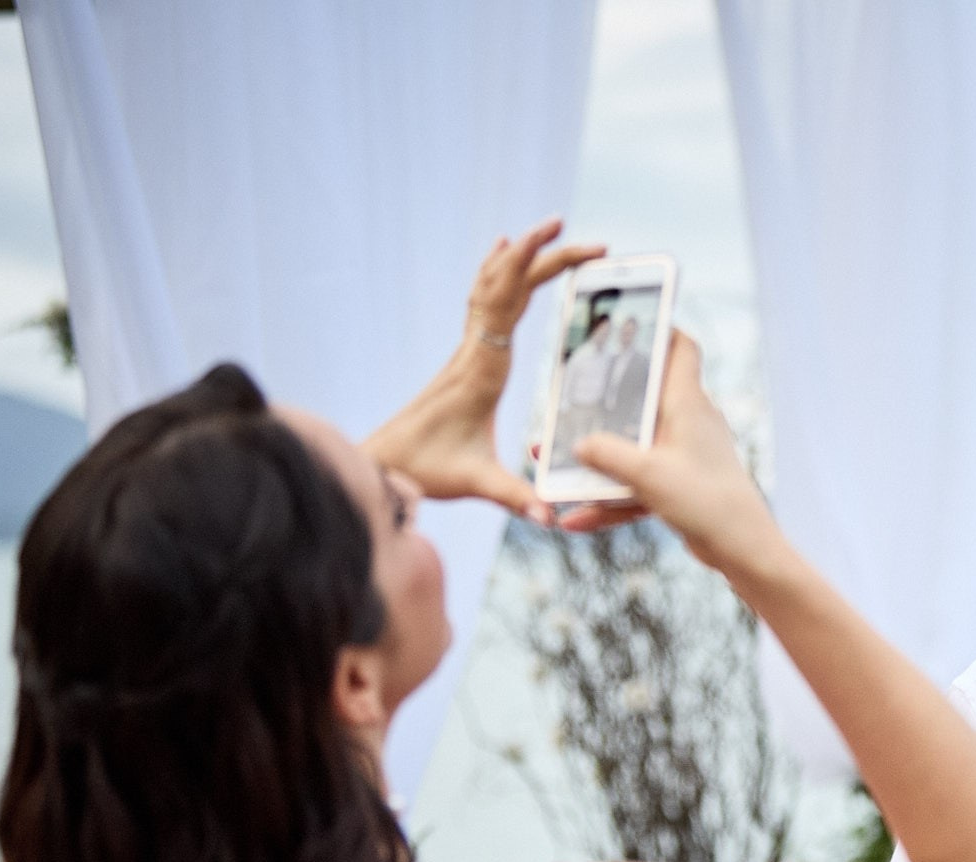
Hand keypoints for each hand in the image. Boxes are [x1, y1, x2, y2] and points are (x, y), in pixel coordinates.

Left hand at [363, 219, 605, 518]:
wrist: (382, 463)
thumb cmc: (424, 469)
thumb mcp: (475, 483)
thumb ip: (515, 497)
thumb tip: (550, 518)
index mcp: (482, 369)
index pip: (509, 303)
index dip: (535, 269)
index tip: (565, 244)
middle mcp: (474, 350)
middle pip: (510, 285)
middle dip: (549, 256)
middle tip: (593, 242)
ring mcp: (467, 350)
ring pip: (495, 286)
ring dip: (524, 255)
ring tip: (554, 229)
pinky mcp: (465, 358)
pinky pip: (483, 301)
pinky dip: (497, 272)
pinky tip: (501, 253)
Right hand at [570, 333, 786, 575]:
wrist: (743, 549)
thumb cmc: (705, 501)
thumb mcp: (647, 474)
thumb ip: (607, 455)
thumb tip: (577, 443)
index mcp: (688, 403)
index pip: (681, 348)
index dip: (659, 329)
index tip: (629, 321)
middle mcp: (688, 423)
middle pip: (642, 398)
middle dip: (603, 400)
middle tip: (566, 394)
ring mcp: (683, 455)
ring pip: (632, 447)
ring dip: (596, 458)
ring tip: (552, 461)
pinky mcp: (679, 486)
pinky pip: (636, 486)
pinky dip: (610, 500)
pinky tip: (574, 520)